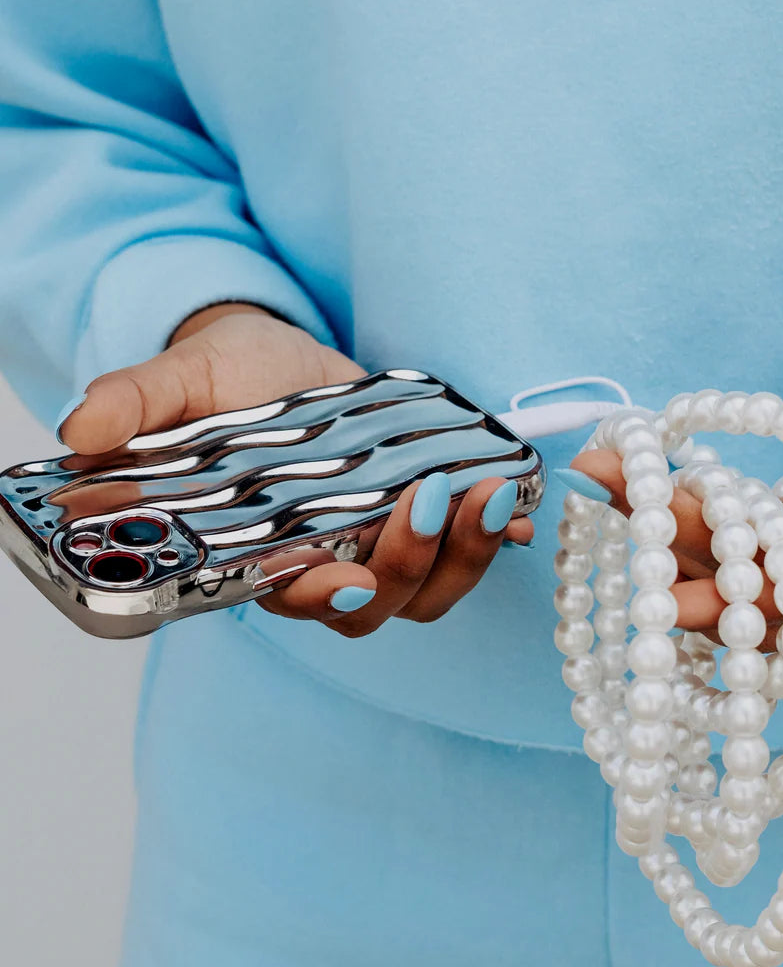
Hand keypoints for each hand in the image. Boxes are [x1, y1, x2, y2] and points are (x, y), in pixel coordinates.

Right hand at [57, 304, 532, 634]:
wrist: (279, 360)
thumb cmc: (225, 380)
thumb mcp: (179, 380)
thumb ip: (135, 404)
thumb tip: (80, 430)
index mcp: (259, 551)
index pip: (289, 598)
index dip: (318, 599)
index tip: (345, 578)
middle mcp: (325, 561)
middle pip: (376, 606)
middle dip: (410, 566)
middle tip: (434, 501)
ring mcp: (379, 543)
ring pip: (430, 588)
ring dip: (469, 554)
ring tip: (491, 497)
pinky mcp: (426, 515)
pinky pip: (469, 550)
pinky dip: (499, 536)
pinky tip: (518, 508)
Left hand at [567, 371, 782, 646]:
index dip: (727, 600)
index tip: (655, 584)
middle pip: (740, 586)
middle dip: (662, 545)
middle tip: (596, 490)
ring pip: (729, 555)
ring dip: (660, 519)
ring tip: (599, 475)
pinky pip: (739, 526)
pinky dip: (692, 503)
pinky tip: (643, 481)